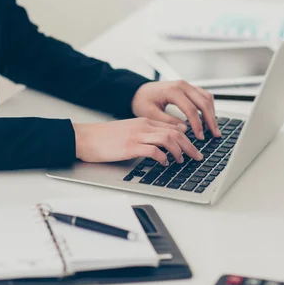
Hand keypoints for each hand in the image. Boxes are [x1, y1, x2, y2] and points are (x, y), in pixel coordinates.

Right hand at [73, 118, 203, 165]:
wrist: (86, 137)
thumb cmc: (105, 138)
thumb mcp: (129, 131)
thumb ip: (146, 134)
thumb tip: (163, 145)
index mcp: (144, 121)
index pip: (172, 126)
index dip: (187, 137)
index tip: (194, 147)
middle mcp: (143, 126)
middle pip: (175, 132)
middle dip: (190, 146)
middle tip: (197, 156)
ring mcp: (137, 135)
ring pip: (168, 139)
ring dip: (180, 151)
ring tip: (182, 160)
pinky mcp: (130, 147)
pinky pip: (153, 150)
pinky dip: (163, 157)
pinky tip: (164, 163)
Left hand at [131, 80, 220, 139]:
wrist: (138, 91)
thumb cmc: (142, 101)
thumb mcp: (150, 114)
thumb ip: (167, 121)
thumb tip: (184, 129)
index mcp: (173, 90)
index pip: (191, 109)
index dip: (197, 124)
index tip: (200, 136)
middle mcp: (182, 85)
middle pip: (203, 102)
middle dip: (211, 120)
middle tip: (214, 134)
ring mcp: (187, 85)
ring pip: (207, 97)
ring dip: (212, 113)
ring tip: (213, 129)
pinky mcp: (188, 88)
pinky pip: (204, 95)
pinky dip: (208, 107)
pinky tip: (208, 119)